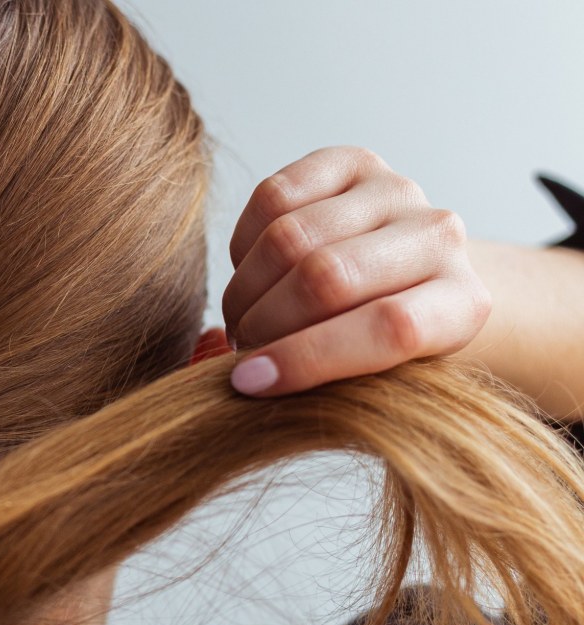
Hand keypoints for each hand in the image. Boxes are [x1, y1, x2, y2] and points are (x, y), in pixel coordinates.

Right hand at [221, 146, 491, 395]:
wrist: (405, 280)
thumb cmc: (381, 345)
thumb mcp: (373, 381)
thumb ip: (328, 383)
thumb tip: (249, 378)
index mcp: (462, 305)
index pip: (389, 328)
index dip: (308, 358)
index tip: (249, 381)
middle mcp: (440, 237)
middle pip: (327, 276)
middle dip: (265, 322)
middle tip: (243, 348)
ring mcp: (396, 191)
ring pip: (289, 236)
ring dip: (245, 289)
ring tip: (242, 317)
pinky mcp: (352, 161)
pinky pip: (272, 197)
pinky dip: (244, 245)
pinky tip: (251, 272)